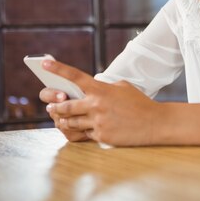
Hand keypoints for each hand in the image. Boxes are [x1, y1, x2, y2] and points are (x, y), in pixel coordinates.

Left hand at [38, 59, 160, 145]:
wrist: (155, 123)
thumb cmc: (139, 103)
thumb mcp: (122, 87)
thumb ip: (104, 87)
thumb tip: (91, 91)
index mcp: (101, 89)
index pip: (75, 76)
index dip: (58, 68)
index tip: (44, 63)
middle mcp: (96, 105)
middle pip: (66, 106)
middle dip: (55, 107)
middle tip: (50, 106)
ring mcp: (98, 122)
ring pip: (72, 122)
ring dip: (64, 120)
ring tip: (59, 118)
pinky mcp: (102, 137)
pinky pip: (85, 134)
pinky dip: (82, 131)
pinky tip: (82, 129)